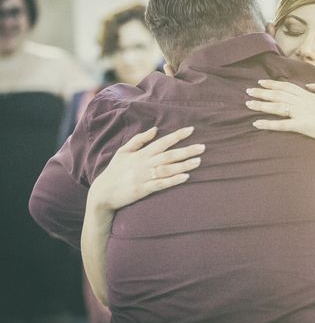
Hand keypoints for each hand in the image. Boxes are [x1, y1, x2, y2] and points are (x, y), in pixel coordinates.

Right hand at [88, 126, 204, 211]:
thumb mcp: (123, 151)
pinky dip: (174, 180)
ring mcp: (144, 177)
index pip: (163, 142)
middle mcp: (144, 164)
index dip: (177, 135)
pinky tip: (186, 177)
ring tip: (199, 161)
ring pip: (168, 169)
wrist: (102, 193)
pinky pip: (161, 184)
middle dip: (187, 150)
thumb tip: (155, 129)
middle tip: (203, 147)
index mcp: (141, 153)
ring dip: (184, 165)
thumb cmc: (115, 171)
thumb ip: (139, 139)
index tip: (192, 130)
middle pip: (169, 155)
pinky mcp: (143, 190)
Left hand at [246, 79, 314, 149]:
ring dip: (260, 105)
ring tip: (247, 104)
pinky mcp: (302, 126)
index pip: (286, 87)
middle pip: (278, 95)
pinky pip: (281, 125)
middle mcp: (303, 102)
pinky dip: (268, 124)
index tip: (260, 83)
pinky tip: (256, 123)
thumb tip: (308, 85)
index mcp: (310, 95)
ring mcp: (302, 114)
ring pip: (276, 107)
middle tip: (247, 92)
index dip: (272, 84)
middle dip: (261, 93)